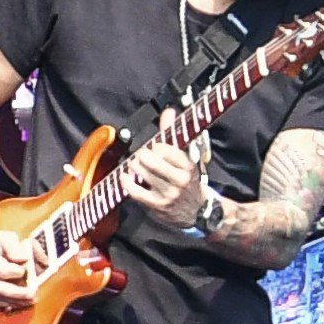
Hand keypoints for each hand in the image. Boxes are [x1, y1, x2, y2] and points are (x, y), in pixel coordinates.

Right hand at [0, 226, 36, 307]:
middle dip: (18, 293)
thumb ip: (17, 248)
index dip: (16, 272)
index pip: (2, 270)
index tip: (24, 270)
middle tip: (33, 294)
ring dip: (14, 301)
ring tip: (29, 301)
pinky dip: (7, 304)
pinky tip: (18, 303)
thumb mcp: (7, 238)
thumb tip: (24, 259)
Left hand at [121, 108, 203, 228]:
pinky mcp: (157, 205)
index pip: (166, 149)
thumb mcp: (186, 157)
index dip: (155, 146)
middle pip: (151, 161)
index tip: (153, 147)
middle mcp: (179, 180)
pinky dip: (127, 182)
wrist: (197, 211)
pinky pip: (136, 191)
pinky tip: (125, 177)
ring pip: (143, 173)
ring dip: (134, 166)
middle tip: (141, 155)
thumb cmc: (189, 181)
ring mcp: (168, 194)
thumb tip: (168, 111)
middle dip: (142, 155)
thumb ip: (174, 134)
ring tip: (134, 164)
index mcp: (188, 166)